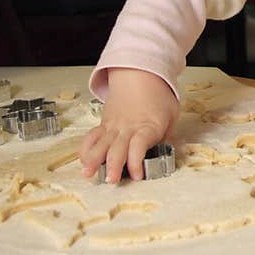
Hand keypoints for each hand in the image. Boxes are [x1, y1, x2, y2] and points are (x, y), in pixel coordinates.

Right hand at [79, 68, 179, 182]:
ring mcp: (114, 126)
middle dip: (113, 166)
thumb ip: (166, 136)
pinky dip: (86, 149)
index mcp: (147, 126)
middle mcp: (128, 128)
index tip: (138, 175)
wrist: (140, 73)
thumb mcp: (172, 114)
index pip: (139, 145)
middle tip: (111, 180)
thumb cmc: (158, 94)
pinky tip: (83, 160)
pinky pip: (92, 137)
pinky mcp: (104, 124)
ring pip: (101, 144)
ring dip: (93, 159)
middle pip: (117, 148)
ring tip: (87, 173)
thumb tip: (162, 153)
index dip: (136, 161)